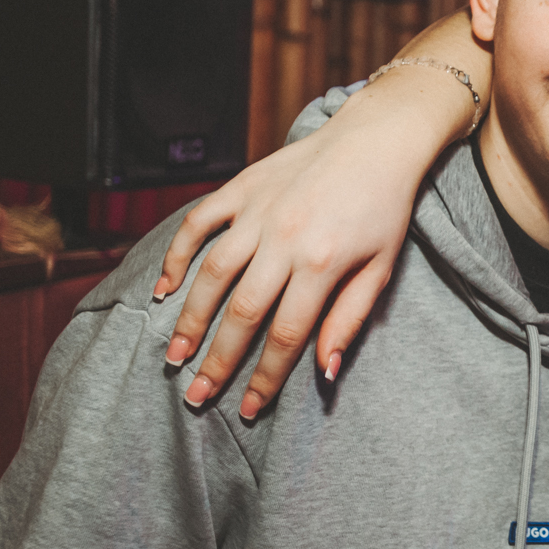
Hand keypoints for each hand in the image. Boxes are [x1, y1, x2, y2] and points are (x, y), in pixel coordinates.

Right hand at [154, 17, 480, 415]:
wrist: (375, 139)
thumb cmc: (384, 208)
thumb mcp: (381, 269)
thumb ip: (349, 320)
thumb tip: (324, 372)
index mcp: (323, 263)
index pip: (286, 335)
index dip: (264, 377)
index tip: (247, 408)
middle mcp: (284, 238)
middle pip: (242, 312)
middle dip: (218, 360)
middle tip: (197, 395)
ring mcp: (257, 211)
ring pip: (212, 272)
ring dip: (189, 317)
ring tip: (175, 354)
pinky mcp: (241, 187)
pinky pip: (198, 223)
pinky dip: (176, 255)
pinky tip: (164, 288)